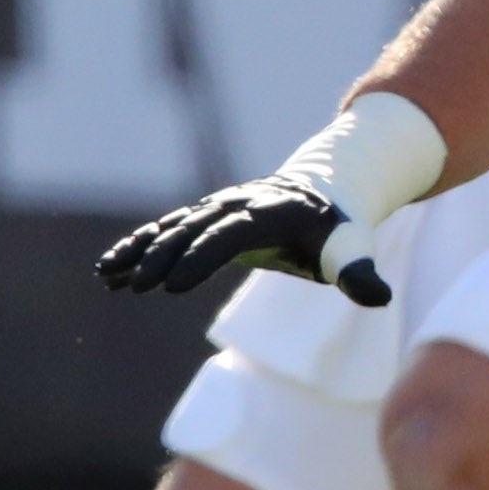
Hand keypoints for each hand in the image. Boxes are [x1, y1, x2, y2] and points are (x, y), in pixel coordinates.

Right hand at [95, 176, 392, 306]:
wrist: (324, 192)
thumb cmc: (339, 228)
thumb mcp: (352, 247)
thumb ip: (360, 273)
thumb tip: (380, 297)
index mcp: (271, 213)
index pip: (229, 235)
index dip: (201, 257)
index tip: (173, 285)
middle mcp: (239, 205)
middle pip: (193, 229)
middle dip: (162, 257)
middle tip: (135, 286)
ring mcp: (218, 208)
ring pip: (172, 227)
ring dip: (139, 251)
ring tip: (108, 276)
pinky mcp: (206, 217)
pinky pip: (166, 230)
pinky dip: (138, 246)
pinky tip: (110, 270)